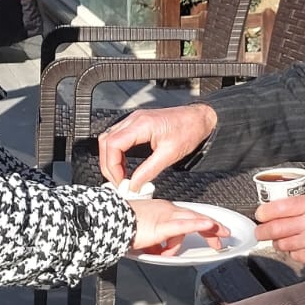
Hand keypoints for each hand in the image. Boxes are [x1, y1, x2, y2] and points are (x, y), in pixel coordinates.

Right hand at [99, 103, 217, 186]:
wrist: (199, 119)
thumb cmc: (189, 130)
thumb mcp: (170, 155)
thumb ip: (149, 171)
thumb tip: (134, 185)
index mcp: (141, 125)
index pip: (112, 144)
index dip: (111, 165)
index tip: (120, 181)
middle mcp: (134, 120)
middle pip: (106, 141)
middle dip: (108, 164)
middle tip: (118, 182)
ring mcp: (134, 120)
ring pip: (108, 138)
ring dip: (110, 158)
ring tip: (120, 176)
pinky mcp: (136, 124)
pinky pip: (117, 137)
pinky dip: (116, 152)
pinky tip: (123, 164)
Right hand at [128, 197, 226, 254]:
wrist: (109, 221)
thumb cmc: (122, 226)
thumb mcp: (144, 236)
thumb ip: (154, 244)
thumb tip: (159, 252)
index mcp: (162, 211)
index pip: (187, 216)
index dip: (202, 225)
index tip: (211, 233)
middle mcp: (166, 210)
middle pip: (195, 216)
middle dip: (212, 228)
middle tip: (223, 237)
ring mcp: (165, 216)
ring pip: (193, 220)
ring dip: (209, 229)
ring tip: (219, 238)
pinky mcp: (162, 225)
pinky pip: (184, 225)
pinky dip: (197, 225)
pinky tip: (209, 226)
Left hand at [253, 194, 304, 268]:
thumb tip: (293, 208)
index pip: (279, 208)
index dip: (265, 212)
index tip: (260, 214)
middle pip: (275, 228)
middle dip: (263, 231)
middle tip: (260, 232)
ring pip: (283, 244)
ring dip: (277, 242)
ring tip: (279, 240)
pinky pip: (296, 256)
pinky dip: (293, 252)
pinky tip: (299, 248)